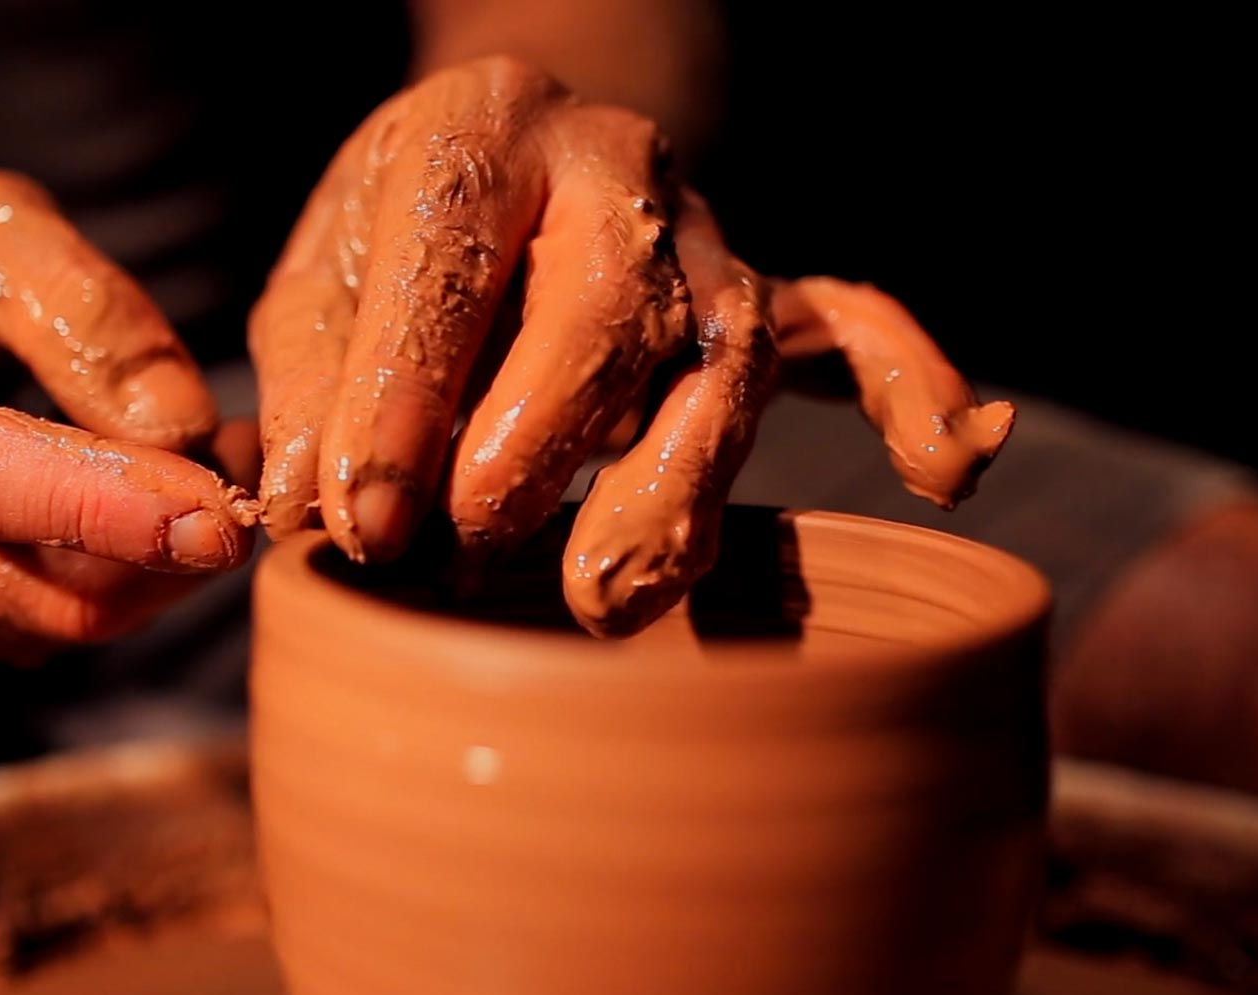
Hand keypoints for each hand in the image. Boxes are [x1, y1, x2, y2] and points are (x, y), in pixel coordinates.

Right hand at [0, 170, 257, 671]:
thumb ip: (89, 310)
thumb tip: (182, 429)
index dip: (107, 509)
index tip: (220, 516)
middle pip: (41, 585)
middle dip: (171, 539)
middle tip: (248, 453)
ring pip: (64, 620)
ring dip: (161, 560)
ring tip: (204, 461)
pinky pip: (50, 633)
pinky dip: (124, 581)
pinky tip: (141, 507)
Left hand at [251, 56, 1012, 635]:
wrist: (519, 153)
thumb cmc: (404, 240)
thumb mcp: (323, 281)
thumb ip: (310, 386)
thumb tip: (307, 511)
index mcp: (482, 132)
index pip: (447, 258)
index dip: (400, 397)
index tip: (359, 522)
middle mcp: (614, 169)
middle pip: (605, 305)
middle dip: (537, 442)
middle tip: (469, 550)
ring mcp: (709, 236)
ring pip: (720, 360)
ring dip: (671, 486)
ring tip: (606, 598)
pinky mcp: (770, 298)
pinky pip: (863, 333)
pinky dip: (915, 391)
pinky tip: (951, 464)